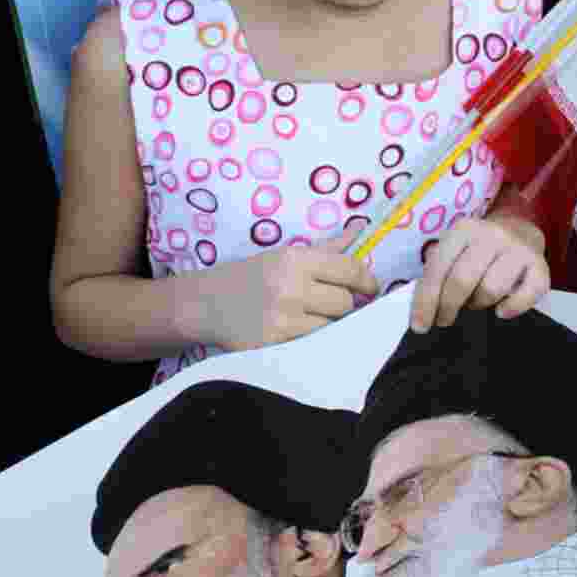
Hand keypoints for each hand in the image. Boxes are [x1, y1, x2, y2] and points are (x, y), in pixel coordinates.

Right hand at [201, 222, 380, 352]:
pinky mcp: (274, 344)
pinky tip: (297, 332)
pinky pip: (312, 345)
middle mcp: (290, 287)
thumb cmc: (252, 277)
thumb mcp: (284, 256)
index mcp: (295, 260)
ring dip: (328, 325)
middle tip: (332, 305)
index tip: (370, 289)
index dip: (367, 281)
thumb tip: (361, 230)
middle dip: (343, 305)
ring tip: (311, 318)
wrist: (207, 304)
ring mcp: (282, 319)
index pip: (350, 269)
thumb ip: (326, 248)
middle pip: (345, 302)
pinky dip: (311, 340)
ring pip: (331, 327)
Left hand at [409, 215, 549, 331]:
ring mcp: (517, 248)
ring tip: (476, 302)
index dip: (426, 301)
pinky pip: (526, 294)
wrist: (519, 231)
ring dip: (479, 304)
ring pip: (491, 289)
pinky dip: (512, 308)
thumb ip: (437, 274)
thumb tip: (421, 314)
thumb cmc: (476, 250)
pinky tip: (501, 311)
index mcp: (462, 230)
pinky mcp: (540, 265)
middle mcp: (490, 235)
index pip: (438, 269)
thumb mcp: (453, 251)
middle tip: (445, 320)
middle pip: (462, 280)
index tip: (420, 326)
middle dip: (449, 307)